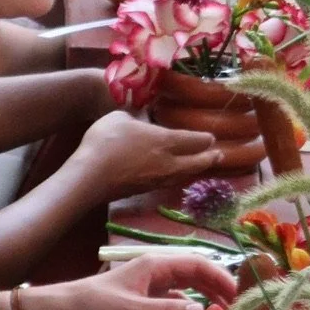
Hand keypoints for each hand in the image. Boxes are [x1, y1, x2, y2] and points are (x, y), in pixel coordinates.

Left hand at [34, 250, 238, 309]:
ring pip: (188, 285)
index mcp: (155, 264)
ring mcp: (151, 283)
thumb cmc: (94, 305)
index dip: (221, 276)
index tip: (239, 292)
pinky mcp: (145, 297)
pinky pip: (175, 299)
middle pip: (197, 272)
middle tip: (239, 304)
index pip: (197, 263)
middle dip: (219, 285)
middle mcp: (157, 270)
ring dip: (207, 295)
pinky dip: (189, 306)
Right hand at [75, 112, 224, 204]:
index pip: (195, 141)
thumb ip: (136, 118)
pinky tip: (175, 175)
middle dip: (210, 158)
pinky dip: (178, 178)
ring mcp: (158, 180)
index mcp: (166, 141)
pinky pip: (170, 183)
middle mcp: (169, 163)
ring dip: (196, 170)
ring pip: (185, 176)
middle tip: (219, 155)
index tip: (211, 138)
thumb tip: (142, 120)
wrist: (90, 177)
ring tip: (201, 166)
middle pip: (197, 162)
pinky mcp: (145, 191)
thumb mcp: (120, 118)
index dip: (206, 139)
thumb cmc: (106, 141)